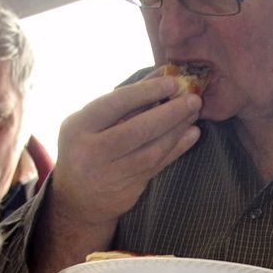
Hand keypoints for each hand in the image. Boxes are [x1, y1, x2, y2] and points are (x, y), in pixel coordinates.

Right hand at [54, 74, 202, 227]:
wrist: (78, 198)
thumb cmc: (85, 147)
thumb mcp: (91, 121)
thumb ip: (124, 100)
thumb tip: (161, 74)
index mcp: (79, 127)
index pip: (115, 104)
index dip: (146, 92)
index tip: (172, 82)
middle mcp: (93, 152)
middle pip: (137, 131)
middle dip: (169, 113)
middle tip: (193, 99)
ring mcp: (112, 174)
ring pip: (151, 151)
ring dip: (177, 130)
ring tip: (194, 113)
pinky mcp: (129, 189)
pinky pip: (158, 166)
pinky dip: (177, 149)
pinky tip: (191, 134)